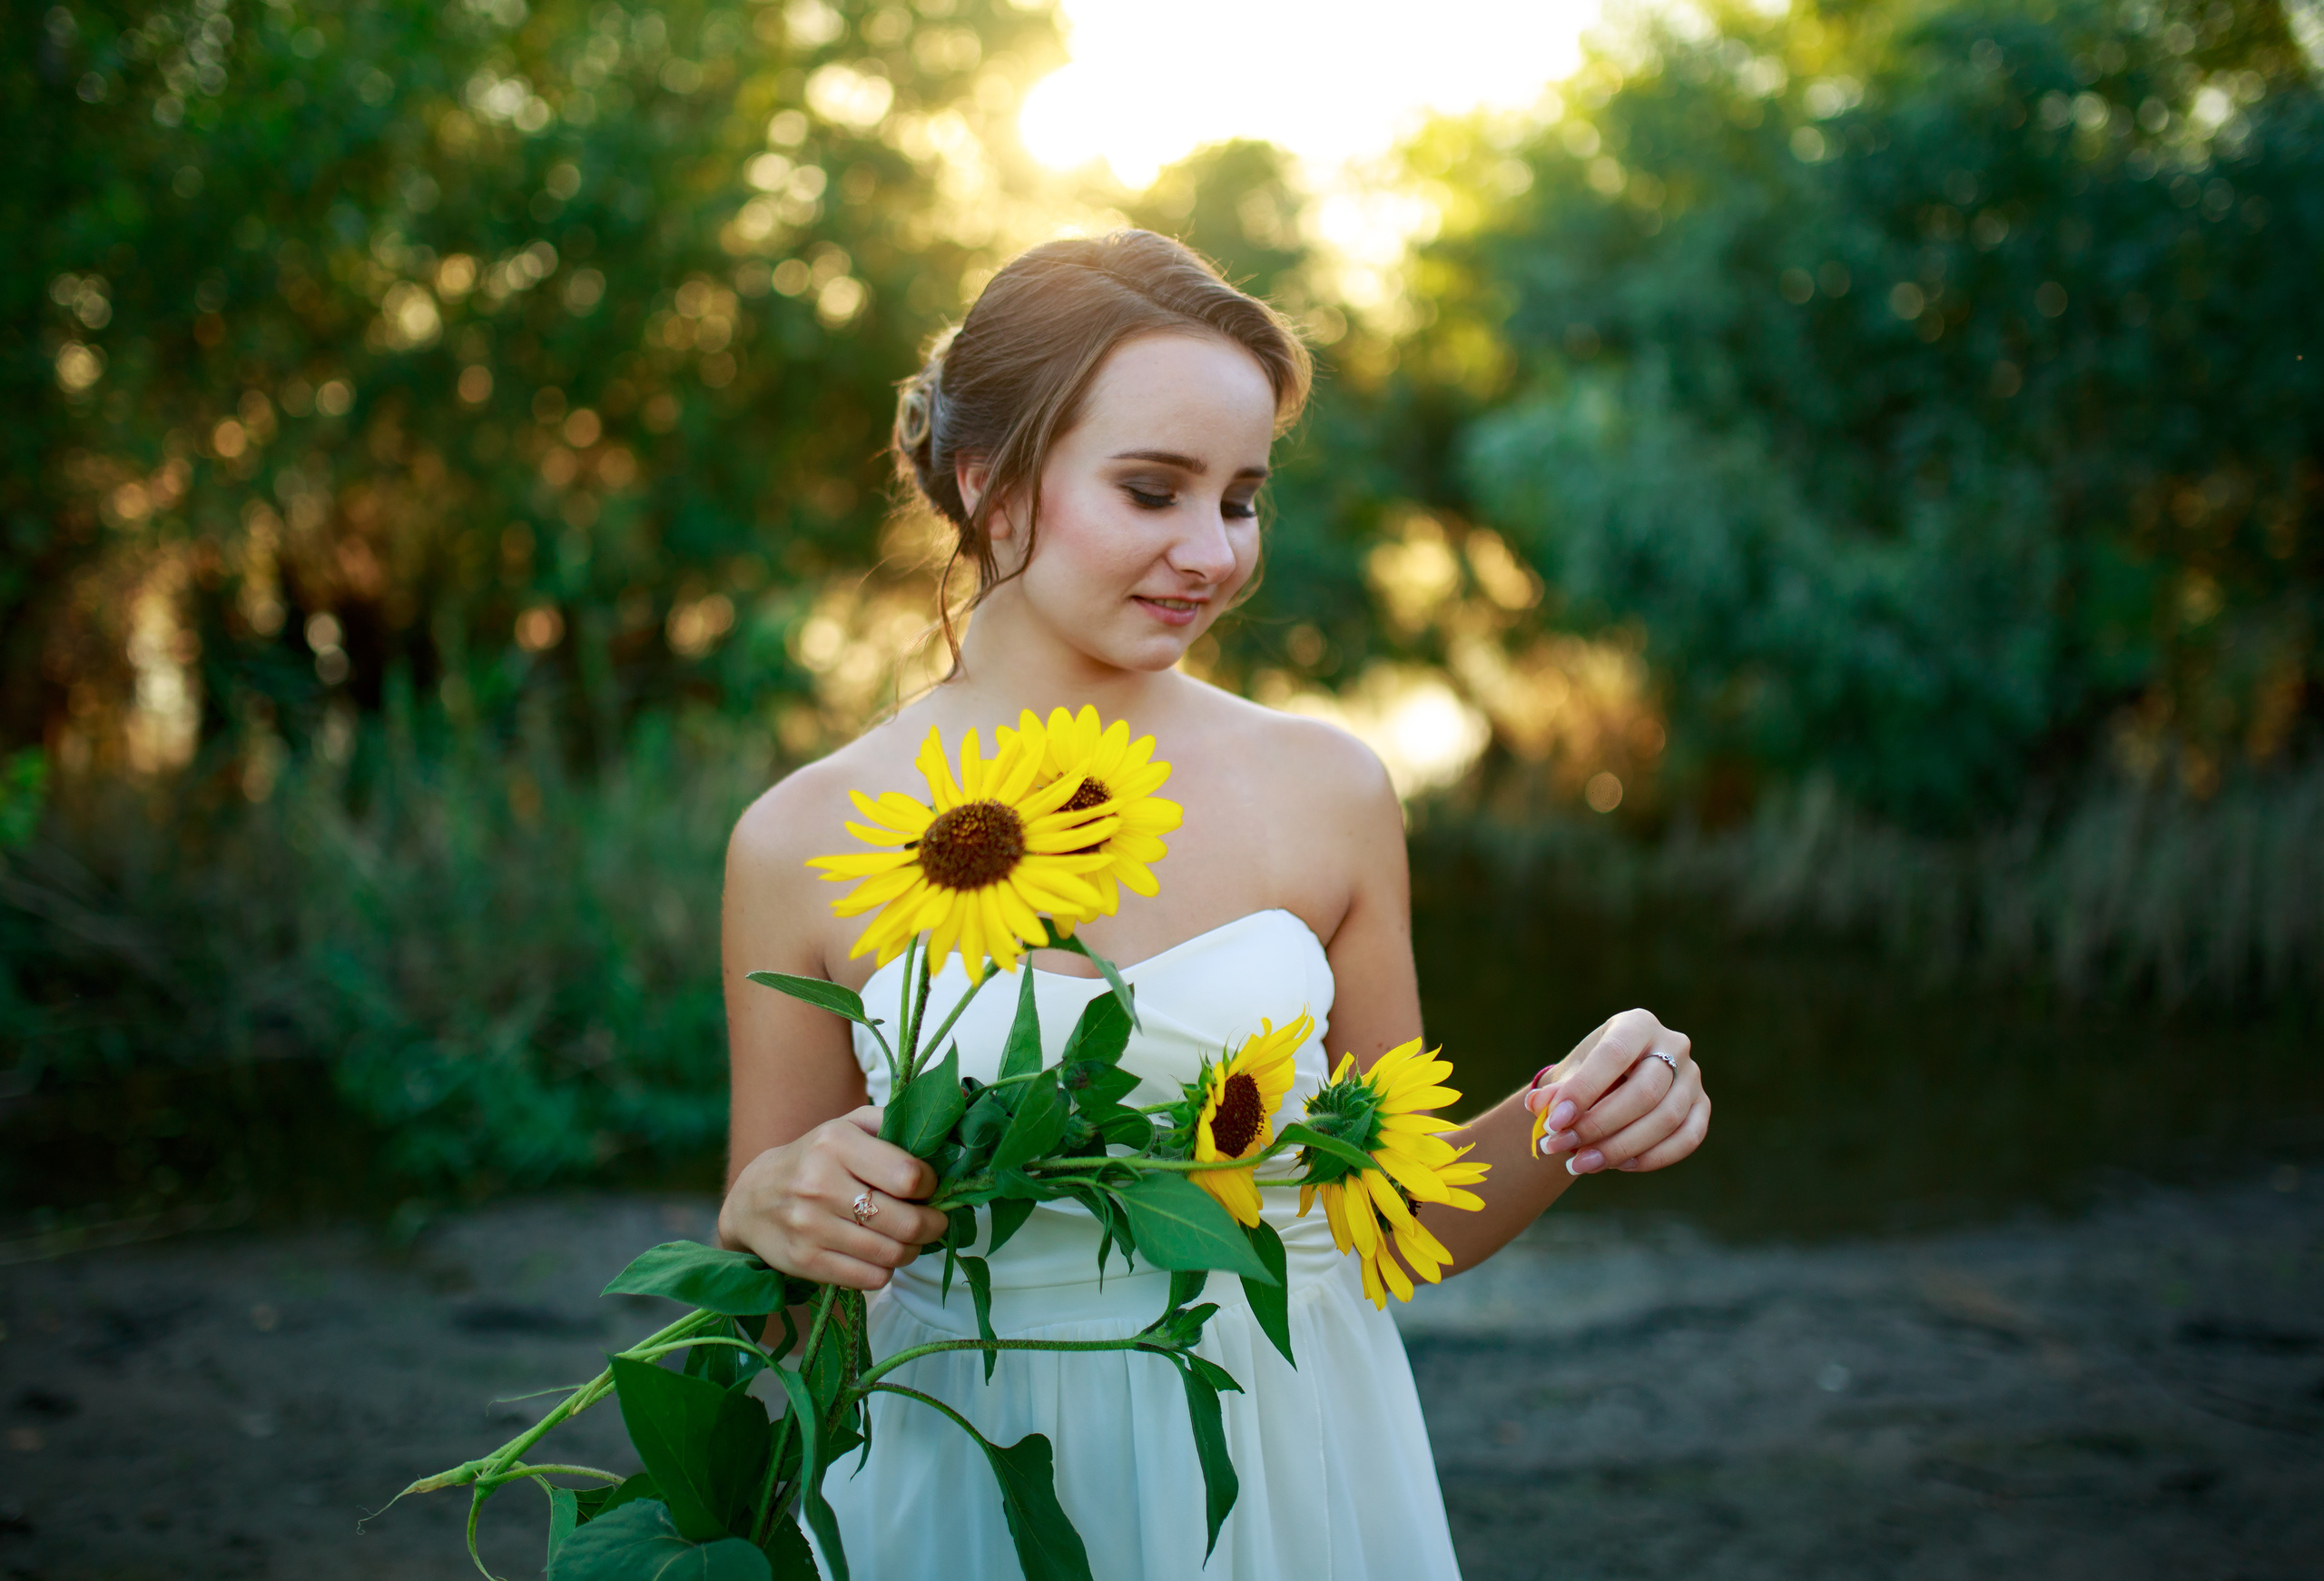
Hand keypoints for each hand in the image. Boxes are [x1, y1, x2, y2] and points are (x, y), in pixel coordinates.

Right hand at [717, 1106, 950, 1289]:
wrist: (752, 1199)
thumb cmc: (815, 1158)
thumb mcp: (847, 1126)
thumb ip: (892, 1124)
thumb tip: (941, 1137)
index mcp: (837, 1143)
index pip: (909, 1176)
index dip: (931, 1185)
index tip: (928, 1186)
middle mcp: (820, 1183)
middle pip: (906, 1222)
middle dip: (932, 1224)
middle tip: (933, 1221)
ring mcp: (810, 1226)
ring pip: (891, 1254)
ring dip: (911, 1249)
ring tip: (908, 1238)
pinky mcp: (804, 1261)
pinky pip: (870, 1279)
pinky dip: (885, 1270)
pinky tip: (878, 1254)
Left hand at [1523, 1009, 1708, 1177]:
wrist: (1611, 1085)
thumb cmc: (1587, 1077)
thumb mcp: (1568, 1076)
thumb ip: (1556, 1090)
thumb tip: (1538, 1105)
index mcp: (1637, 1024)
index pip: (1614, 1055)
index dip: (1584, 1090)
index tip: (1554, 1122)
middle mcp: (1673, 1044)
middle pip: (1644, 1092)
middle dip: (1598, 1125)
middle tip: (1561, 1147)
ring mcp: (1693, 1076)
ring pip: (1666, 1119)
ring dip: (1620, 1147)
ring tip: (1580, 1164)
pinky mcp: (1702, 1106)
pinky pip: (1687, 1138)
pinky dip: (1653, 1157)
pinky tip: (1618, 1165)